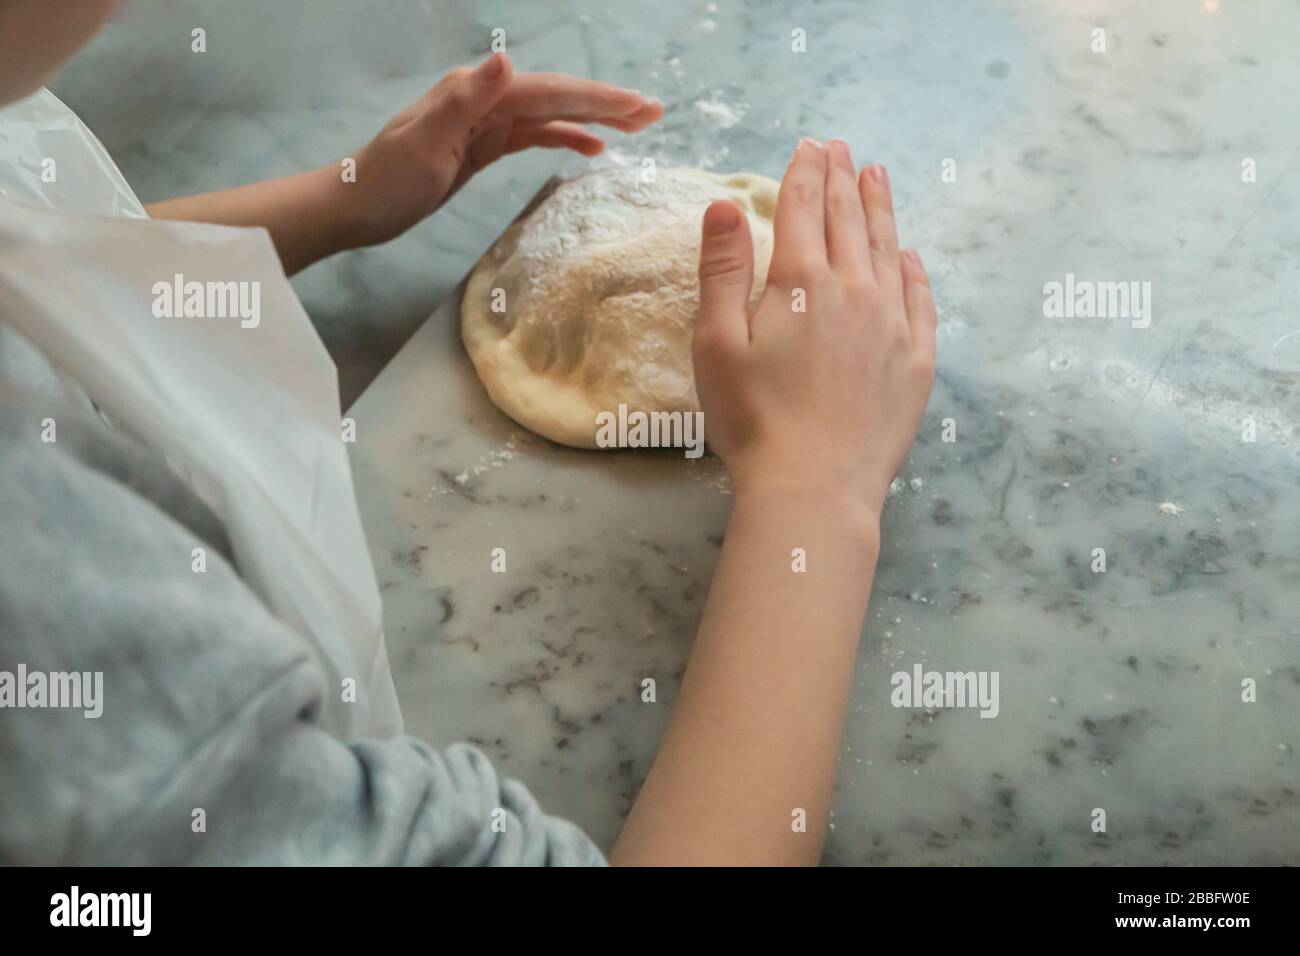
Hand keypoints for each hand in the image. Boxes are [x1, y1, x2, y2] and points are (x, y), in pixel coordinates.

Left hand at [344, 52, 661, 246]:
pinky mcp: (483, 146)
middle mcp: (484, 99)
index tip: (638, 106)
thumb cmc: (386, 180)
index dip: (596, 98)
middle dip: (607, 103)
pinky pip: (534, 136)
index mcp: (475, 93)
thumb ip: (466, 99)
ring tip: (639, 127)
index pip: (548, 91)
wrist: (354, 206)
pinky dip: (565, 138)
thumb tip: (507, 60)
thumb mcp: (425, 141)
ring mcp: (485, 122)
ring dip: (594, 119)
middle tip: (655, 112)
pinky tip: (592, 148)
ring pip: (552, 115)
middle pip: (558, 96)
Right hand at [692, 137, 936, 525]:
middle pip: (848, 221)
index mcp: (800, 283)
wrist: (815, 486)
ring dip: (880, 210)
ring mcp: (893, 324)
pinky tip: (910, 257)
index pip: (804, 209)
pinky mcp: (917, 361)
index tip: (810, 146)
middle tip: (843, 149)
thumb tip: (725, 205)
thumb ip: (723, 270)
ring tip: (878, 178)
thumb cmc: (752, 420)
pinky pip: (920, 301)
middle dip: (843, 179)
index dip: (805, 173)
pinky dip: (914, 271)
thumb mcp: (716, 343)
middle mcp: (854, 290)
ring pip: (888, 250)